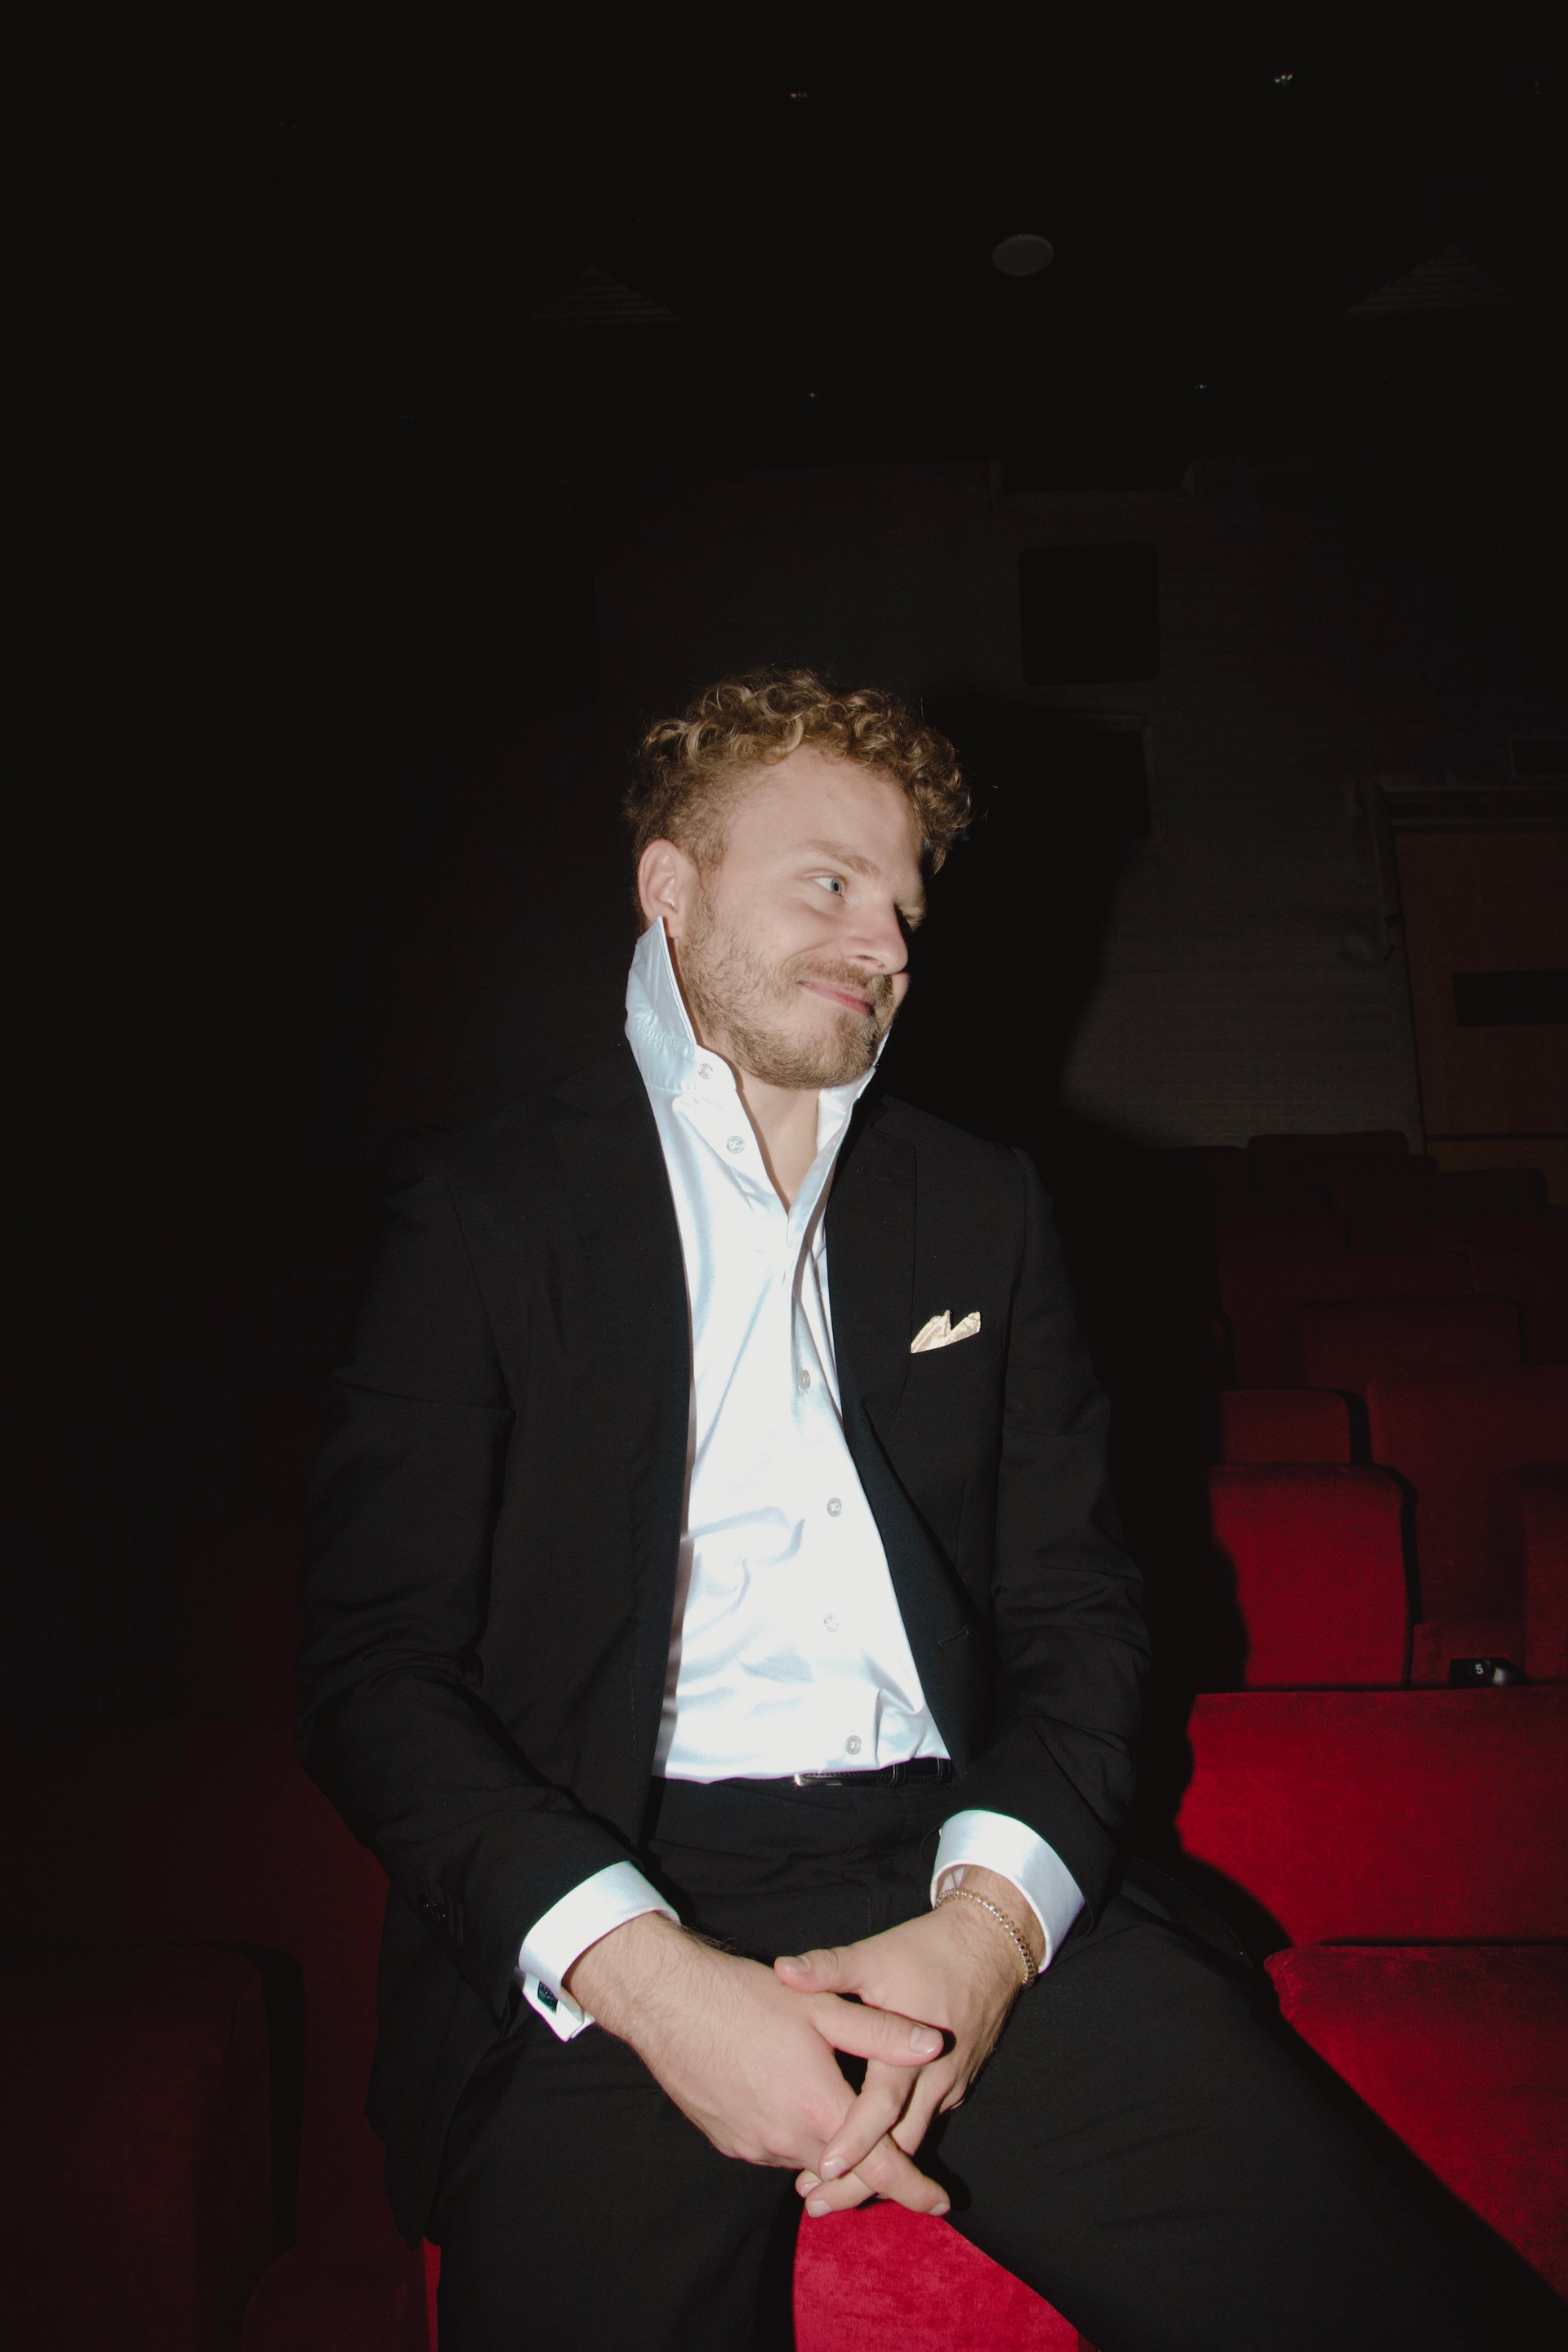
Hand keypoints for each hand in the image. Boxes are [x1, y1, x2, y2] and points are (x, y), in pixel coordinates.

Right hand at [565, 1912, 951, 2215]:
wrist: (669, 2004)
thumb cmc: (747, 1998)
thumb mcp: (821, 2007)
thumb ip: (880, 2033)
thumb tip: (932, 2046)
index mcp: (818, 2109)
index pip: (881, 2169)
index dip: (916, 2189)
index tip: (943, 2204)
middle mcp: (787, 2140)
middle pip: (844, 2171)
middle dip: (870, 2166)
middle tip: (894, 2154)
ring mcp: (754, 2147)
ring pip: (808, 2159)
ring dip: (828, 2145)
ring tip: (829, 2105)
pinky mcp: (729, 2143)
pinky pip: (775, 2150)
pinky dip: (793, 2136)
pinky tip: (788, 2098)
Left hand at [773, 1866, 1039, 2215]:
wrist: (991, 1946)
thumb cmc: (929, 1951)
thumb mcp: (877, 1955)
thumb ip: (830, 1969)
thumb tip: (784, 1971)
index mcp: (911, 2052)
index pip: (881, 2108)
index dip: (854, 2140)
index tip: (823, 2167)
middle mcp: (935, 2079)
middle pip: (899, 2146)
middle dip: (862, 2179)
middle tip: (816, 2202)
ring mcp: (949, 2086)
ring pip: (913, 2141)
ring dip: (879, 2169)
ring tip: (833, 2191)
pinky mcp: (956, 2084)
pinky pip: (924, 2124)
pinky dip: (897, 2146)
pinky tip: (872, 2157)